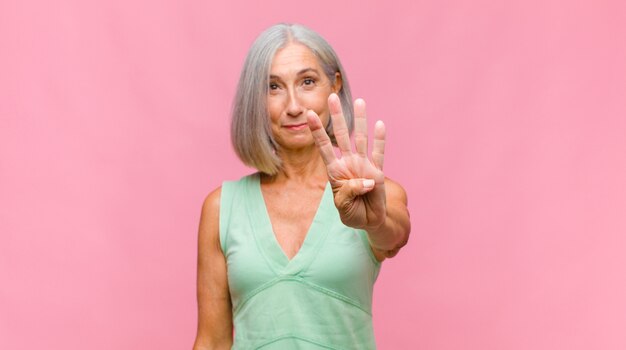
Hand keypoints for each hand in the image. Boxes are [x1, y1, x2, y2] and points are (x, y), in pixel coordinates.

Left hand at [307, 93, 386, 230]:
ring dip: (360, 120)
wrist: (369, 221)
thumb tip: (366, 180)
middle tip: (332, 97)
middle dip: (336, 116)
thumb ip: (349, 192)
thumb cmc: (352, 213)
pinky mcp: (378, 171)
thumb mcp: (343, 206)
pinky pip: (379, 152)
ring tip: (359, 101)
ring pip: (360, 138)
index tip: (309, 114)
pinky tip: (379, 124)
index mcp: (334, 171)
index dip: (317, 131)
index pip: (323, 146)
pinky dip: (379, 139)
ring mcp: (363, 165)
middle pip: (341, 135)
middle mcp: (348, 163)